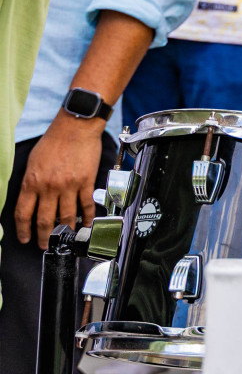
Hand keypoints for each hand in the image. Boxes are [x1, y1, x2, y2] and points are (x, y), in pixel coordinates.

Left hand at [13, 116, 103, 242]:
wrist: (75, 128)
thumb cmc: (53, 141)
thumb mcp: (32, 162)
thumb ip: (31, 182)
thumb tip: (31, 199)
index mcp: (32, 182)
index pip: (23, 214)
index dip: (23, 230)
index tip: (25, 238)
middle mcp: (49, 187)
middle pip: (44, 220)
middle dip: (43, 236)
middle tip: (44, 244)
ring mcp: (69, 186)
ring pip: (66, 216)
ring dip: (64, 230)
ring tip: (65, 237)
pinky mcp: (85, 182)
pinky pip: (85, 205)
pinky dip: (86, 217)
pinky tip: (86, 224)